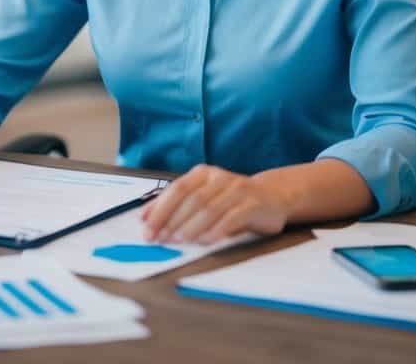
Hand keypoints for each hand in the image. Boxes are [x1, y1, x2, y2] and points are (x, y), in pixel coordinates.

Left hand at [141, 164, 288, 244]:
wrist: (271, 196)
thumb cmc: (229, 199)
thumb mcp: (203, 196)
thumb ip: (176, 206)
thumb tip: (144, 219)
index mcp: (202, 174)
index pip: (176, 189)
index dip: (159, 209)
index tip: (146, 229)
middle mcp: (218, 178)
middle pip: (191, 199)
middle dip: (172, 221)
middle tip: (160, 239)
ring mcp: (237, 189)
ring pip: (209, 208)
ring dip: (191, 226)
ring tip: (178, 241)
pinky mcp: (253, 205)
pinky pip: (232, 218)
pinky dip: (216, 230)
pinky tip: (205, 241)